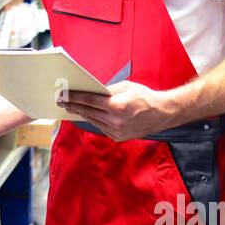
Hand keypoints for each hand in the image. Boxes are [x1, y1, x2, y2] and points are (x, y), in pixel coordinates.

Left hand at [57, 80, 180, 141]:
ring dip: (81, 113)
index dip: (74, 97)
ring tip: (71, 107)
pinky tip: (86, 114)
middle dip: (73, 105)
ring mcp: (117, 131)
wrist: (162, 114)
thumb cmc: (145, 97)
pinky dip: (93, 120)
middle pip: (88, 111)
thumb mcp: (126, 86)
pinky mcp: (118, 137)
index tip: (63, 95)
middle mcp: (116, 120)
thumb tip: (90, 90)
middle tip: (61, 101)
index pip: (89, 100)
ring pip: (92, 120)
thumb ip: (107, 90)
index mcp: (117, 106)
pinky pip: (101, 127)